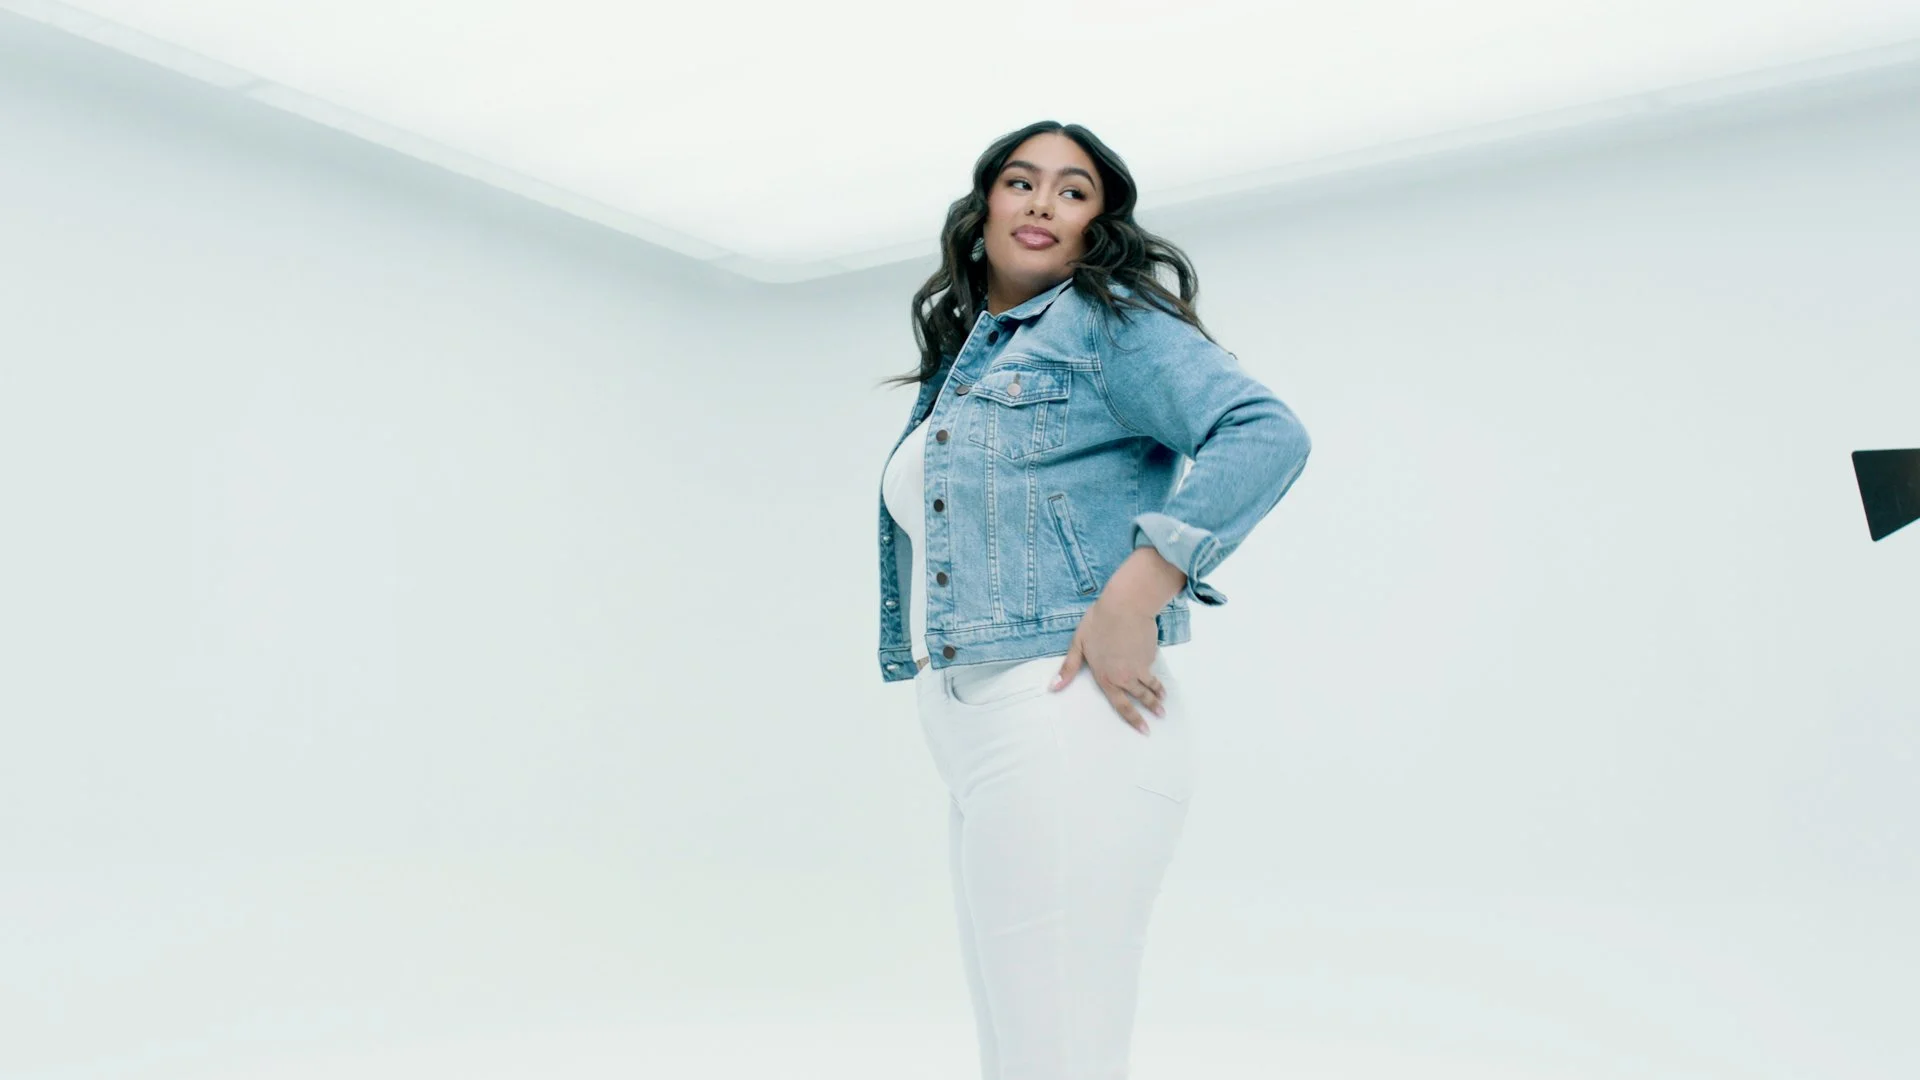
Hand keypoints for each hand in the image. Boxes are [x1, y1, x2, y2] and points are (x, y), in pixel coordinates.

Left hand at [1049, 593, 1165, 733]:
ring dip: (1159, 694)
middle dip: (1151, 708)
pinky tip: (1156, 673)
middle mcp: (1125, 677)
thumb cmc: (1098, 623)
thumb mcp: (1078, 644)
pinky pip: (1152, 668)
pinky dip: (1156, 673)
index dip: (1133, 719)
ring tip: (1164, 701)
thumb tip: (1052, 688)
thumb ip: (1068, 668)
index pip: (1121, 705)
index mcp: (1106, 677)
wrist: (1125, 606)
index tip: (1143, 729)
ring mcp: (1140, 667)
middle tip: (1160, 715)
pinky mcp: (1150, 655)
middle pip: (1140, 697)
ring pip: (1151, 685)